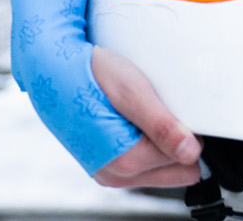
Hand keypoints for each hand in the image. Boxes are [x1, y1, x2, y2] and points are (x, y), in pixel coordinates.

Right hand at [89, 46, 202, 187]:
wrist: (51, 68)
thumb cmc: (90, 74)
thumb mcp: (133, 91)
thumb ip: (163, 126)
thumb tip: (191, 153)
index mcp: (126, 162)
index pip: (188, 160)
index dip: (188, 132)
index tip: (172, 108)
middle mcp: (116, 175)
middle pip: (177, 169)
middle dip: (176, 141)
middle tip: (158, 109)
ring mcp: (109, 171)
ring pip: (162, 165)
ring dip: (160, 139)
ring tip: (141, 110)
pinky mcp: (105, 162)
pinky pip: (143, 159)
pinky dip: (145, 139)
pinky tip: (130, 116)